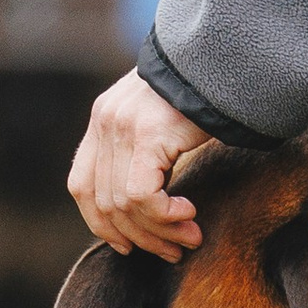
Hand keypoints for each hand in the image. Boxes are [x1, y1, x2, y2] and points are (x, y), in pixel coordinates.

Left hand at [68, 70, 202, 258]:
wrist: (226, 55)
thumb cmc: (205, 91)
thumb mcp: (163, 120)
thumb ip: (146, 151)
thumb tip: (146, 204)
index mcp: (103, 118)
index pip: (81, 185)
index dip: (100, 224)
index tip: (129, 245)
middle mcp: (105, 121)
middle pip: (103, 202)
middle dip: (139, 236)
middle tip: (173, 251)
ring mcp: (122, 126)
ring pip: (123, 204)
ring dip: (159, 231)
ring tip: (189, 238)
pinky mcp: (147, 134)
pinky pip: (142, 195)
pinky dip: (165, 215)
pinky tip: (189, 213)